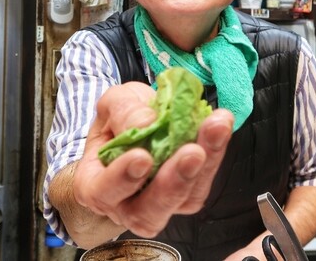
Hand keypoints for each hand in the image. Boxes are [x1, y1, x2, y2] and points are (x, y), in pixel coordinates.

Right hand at [73, 81, 233, 237]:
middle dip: (173, 183)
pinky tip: (220, 125)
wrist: (141, 121)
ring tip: (216, 129)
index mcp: (95, 185)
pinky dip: (215, 153)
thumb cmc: (119, 119)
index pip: (104, 191)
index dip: (123, 178)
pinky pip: (203, 183)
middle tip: (192, 152)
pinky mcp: (188, 195)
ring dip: (204, 165)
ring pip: (184, 200)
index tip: (142, 157)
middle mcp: (125, 206)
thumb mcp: (114, 103)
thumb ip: (124, 111)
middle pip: (148, 212)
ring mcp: (161, 205)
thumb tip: (147, 123)